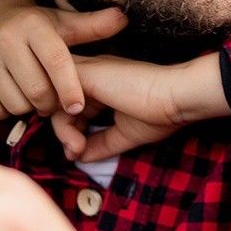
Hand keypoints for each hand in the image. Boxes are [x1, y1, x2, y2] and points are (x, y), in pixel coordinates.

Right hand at [0, 0, 125, 120]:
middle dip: (50, 102)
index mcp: (33, 25)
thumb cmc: (35, 27)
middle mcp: (4, 40)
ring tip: (33, 95)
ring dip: (28, 108)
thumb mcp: (63, 24)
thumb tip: (124, 18)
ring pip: (15, 103)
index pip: (56, 62)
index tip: (77, 106)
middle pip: (37, 91)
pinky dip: (4, 111)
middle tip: (55, 100)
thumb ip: (93, 26)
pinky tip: (12, 96)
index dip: (70, 88)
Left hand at [52, 53, 229, 161]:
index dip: (71, 130)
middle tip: (76, 152)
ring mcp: (86, 71)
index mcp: (101, 84)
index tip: (81, 151)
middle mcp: (90, 73)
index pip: (71, 106)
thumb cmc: (160, 112)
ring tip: (78, 148)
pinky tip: (77, 140)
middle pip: (59, 104)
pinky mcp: (84, 74)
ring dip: (63, 132)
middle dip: (64, 133)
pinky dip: (61, 124)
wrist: (176, 97)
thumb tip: (79, 159)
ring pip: (54, 101)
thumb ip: (101, 143)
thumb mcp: (124, 133)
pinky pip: (56, 97)